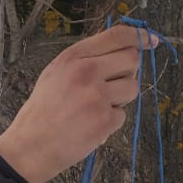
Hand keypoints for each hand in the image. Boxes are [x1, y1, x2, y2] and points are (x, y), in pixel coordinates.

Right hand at [0, 24, 156, 182]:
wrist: (31, 146)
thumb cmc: (43, 111)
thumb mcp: (56, 74)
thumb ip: (85, 60)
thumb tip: (120, 50)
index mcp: (74, 57)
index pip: (117, 36)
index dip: (139, 37)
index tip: (151, 41)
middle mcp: (87, 71)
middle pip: (132, 60)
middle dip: (129, 72)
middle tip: (113, 86)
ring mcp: (97, 96)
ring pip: (132, 88)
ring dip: (121, 99)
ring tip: (96, 108)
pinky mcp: (104, 120)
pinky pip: (122, 115)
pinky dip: (110, 122)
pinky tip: (91, 126)